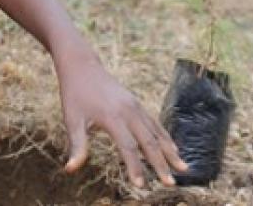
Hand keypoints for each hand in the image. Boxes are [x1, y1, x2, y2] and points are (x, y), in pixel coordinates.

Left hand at [55, 51, 187, 187]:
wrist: (82, 66)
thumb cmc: (74, 95)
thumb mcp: (72, 119)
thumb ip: (76, 145)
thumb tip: (69, 169)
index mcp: (112, 116)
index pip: (128, 147)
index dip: (135, 167)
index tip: (141, 186)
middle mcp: (129, 111)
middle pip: (149, 141)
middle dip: (160, 164)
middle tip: (170, 184)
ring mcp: (135, 106)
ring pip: (157, 132)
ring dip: (170, 152)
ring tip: (183, 169)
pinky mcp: (137, 104)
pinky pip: (155, 123)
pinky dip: (165, 137)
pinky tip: (174, 149)